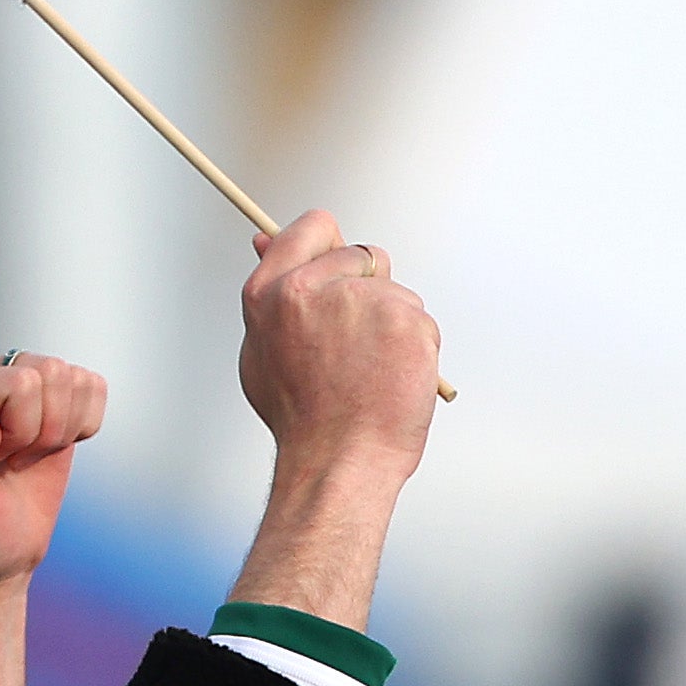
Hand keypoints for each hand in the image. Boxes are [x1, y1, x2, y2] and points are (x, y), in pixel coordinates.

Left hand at [0, 354, 102, 592]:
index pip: (19, 383)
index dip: (22, 430)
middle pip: (51, 372)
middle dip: (46, 428)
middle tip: (16, 458)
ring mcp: (19, 388)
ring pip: (74, 378)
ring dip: (64, 427)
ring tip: (31, 454)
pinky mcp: (54, 401)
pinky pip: (92, 387)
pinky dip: (86, 424)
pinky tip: (53, 447)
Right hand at [228, 211, 441, 626]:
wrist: (340, 457)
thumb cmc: (302, 414)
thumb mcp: (263, 347)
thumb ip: (273, 293)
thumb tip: (267, 241)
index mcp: (271, 291)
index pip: (312, 228)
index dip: (331, 243)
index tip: (342, 266)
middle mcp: (313, 287)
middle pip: (364, 256)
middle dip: (371, 288)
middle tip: (360, 342)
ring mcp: (362, 301)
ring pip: (398, 293)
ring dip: (395, 324)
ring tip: (371, 370)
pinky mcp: (405, 319)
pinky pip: (421, 321)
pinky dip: (418, 347)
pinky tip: (394, 376)